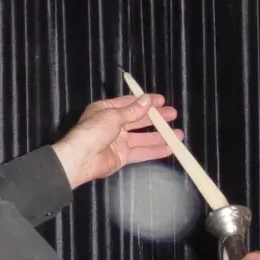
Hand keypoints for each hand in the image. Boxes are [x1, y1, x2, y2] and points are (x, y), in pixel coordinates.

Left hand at [50, 94, 180, 188]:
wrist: (81, 158)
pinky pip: (141, 152)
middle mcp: (113, 124)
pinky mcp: (122, 156)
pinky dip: (154, 150)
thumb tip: (147, 100)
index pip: (130, 103)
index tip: (162, 100)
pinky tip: (169, 149)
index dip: (146, 102)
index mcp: (107, 110)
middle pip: (138, 120)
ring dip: (159, 135)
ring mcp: (118, 141)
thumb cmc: (94, 131)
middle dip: (156, 118)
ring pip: (142, 137)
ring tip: (177, 134)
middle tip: (173, 115)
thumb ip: (132, 111)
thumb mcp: (113, 116)